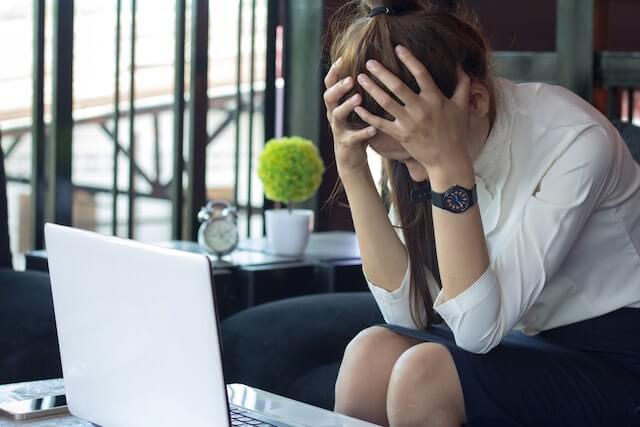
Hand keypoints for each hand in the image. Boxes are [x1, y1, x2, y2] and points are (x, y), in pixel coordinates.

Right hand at [324, 58, 377, 175]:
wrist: (351, 157)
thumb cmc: (357, 126)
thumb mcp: (357, 107)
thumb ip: (360, 90)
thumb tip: (374, 66)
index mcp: (335, 103)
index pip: (329, 84)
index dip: (333, 72)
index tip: (343, 59)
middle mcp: (333, 114)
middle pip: (329, 97)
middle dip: (339, 87)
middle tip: (351, 79)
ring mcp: (339, 129)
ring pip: (337, 115)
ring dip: (347, 105)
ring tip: (359, 98)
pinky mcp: (346, 143)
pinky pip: (353, 137)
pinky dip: (363, 132)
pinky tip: (374, 128)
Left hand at [354, 46, 471, 173]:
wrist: (448, 159)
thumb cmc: (456, 132)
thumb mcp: (462, 107)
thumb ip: (463, 85)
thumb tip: (461, 66)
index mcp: (435, 98)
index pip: (421, 73)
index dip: (409, 59)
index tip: (397, 48)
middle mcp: (420, 109)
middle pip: (398, 86)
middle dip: (382, 73)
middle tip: (369, 61)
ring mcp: (409, 122)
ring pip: (386, 102)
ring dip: (372, 89)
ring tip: (360, 78)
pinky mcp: (400, 135)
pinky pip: (380, 124)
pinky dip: (368, 116)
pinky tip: (357, 106)